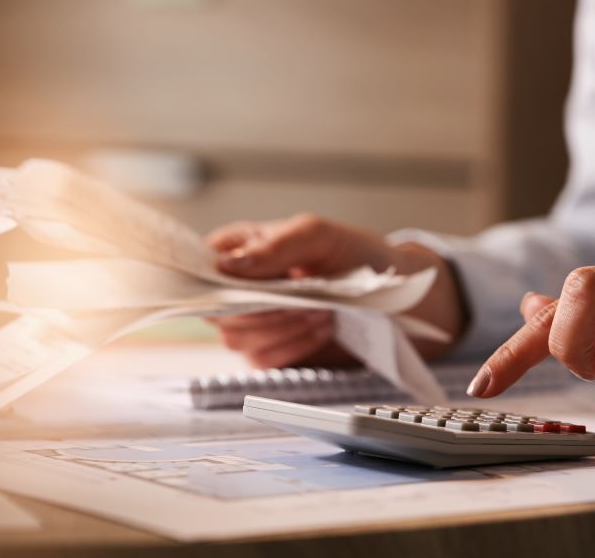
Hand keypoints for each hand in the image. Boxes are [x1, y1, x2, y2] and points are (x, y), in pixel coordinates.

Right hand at [206, 213, 465, 367]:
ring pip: (236, 338)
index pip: (199, 266)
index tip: (238, 286)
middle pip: (217, 310)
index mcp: (240, 248)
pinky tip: (320, 329)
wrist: (395, 295)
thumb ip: (274, 246)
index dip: (209, 280)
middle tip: (303, 299)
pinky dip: (292, 346)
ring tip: (321, 311)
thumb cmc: (355, 255)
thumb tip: (227, 266)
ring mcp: (252, 322)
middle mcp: (239, 287)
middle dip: (262, 309)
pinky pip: (262, 359)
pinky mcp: (271, 351)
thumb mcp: (318, 235)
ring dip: (282, 328)